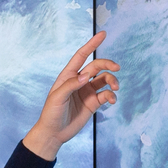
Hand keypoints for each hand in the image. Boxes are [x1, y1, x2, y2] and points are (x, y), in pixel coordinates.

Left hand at [22, 31, 118, 159]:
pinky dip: (111, 95)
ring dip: (112, 81)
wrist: (54, 133)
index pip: (82, 56)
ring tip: (115, 88)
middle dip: (108, 65)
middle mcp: (79, 81)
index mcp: (68, 75)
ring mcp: (87, 91)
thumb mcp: (57, 98)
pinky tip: (112, 100)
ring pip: (104, 80)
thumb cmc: (51, 113)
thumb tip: (86, 75)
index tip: (103, 34)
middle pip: (97, 67)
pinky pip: (106, 95)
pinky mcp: (93, 103)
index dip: (92, 44)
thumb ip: (71, 85)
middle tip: (117, 68)